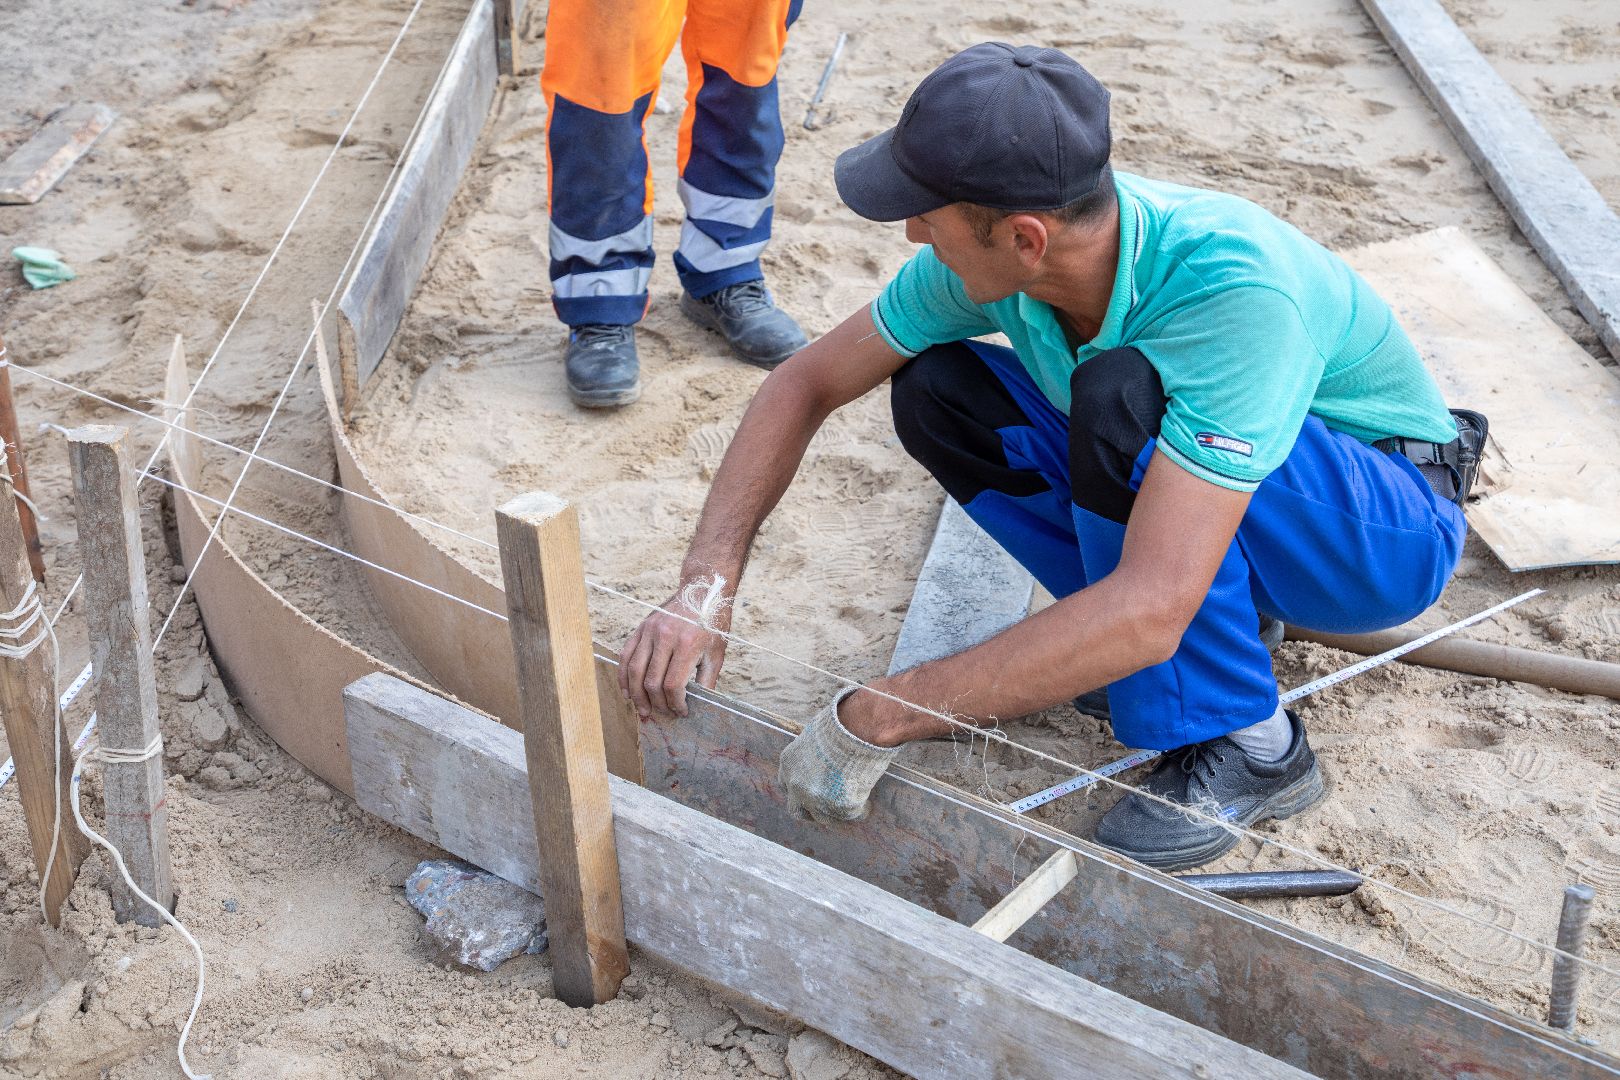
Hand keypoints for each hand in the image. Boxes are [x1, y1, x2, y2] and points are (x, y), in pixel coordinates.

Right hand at [618, 580, 730, 719]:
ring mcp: (650, 631)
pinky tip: (627, 692)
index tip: (681, 711)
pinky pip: (626, 656)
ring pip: (635, 671)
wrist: (701, 591)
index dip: (675, 703)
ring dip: (636, 696)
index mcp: (687, 645)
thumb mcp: (717, 654)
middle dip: (657, 704)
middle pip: (652, 681)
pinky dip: (624, 677)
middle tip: (663, 714)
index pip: (673, 685)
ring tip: (642, 711)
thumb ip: (707, 681)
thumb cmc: (713, 625)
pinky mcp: (641, 628)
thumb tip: (698, 707)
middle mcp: (665, 637)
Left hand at [778, 690, 899, 822]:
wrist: (859, 728)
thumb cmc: (843, 724)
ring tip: (856, 805)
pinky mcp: (838, 807)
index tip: (813, 791)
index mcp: (789, 763)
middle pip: (797, 810)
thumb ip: (815, 755)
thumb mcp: (818, 735)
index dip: (800, 790)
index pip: (786, 785)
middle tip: (829, 807)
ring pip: (824, 818)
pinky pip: (849, 814)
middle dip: (812, 811)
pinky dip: (858, 810)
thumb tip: (825, 762)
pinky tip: (868, 803)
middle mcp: (796, 784)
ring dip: (837, 813)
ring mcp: (815, 798)